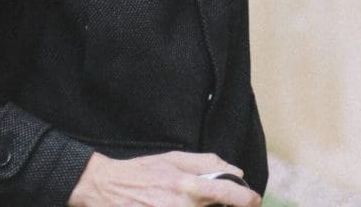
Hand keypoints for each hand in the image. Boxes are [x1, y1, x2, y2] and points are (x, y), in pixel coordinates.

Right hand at [68, 151, 259, 206]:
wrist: (105, 188)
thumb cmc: (142, 172)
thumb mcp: (175, 158)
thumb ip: (207, 163)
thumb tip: (236, 172)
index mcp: (188, 185)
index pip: (230, 196)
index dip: (248, 201)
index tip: (255, 202)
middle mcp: (182, 206)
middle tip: (224, 203)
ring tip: (199, 202)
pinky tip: (184, 206)